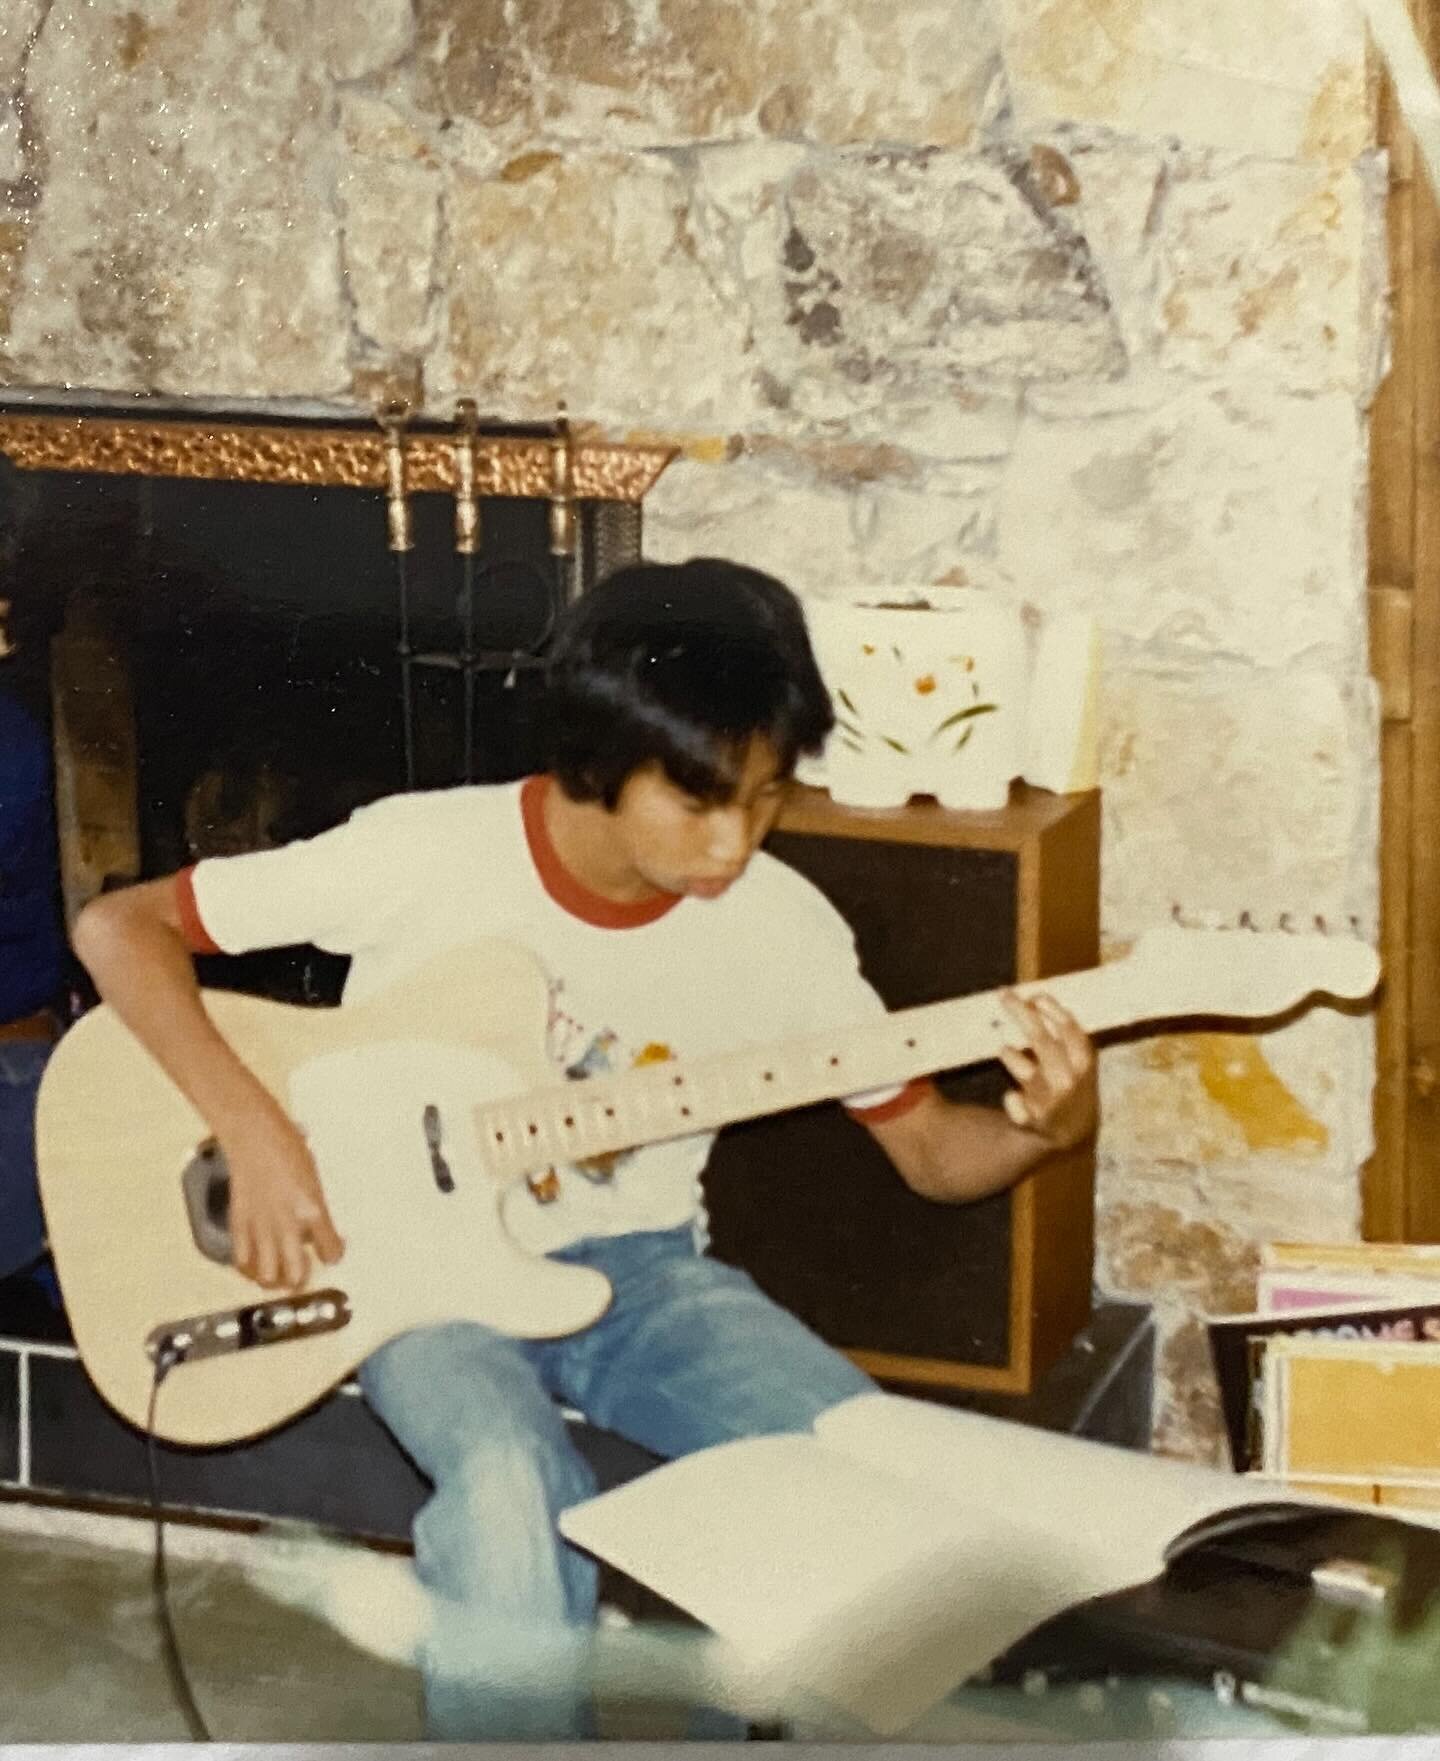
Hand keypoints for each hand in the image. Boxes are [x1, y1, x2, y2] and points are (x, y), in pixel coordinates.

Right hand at [221, 1101, 344, 1289]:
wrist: (254, 1136)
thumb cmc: (287, 1148)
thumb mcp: (314, 1180)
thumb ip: (315, 1209)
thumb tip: (314, 1231)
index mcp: (313, 1210)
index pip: (331, 1251)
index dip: (333, 1255)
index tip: (331, 1254)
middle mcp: (287, 1224)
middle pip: (296, 1273)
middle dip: (302, 1280)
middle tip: (303, 1276)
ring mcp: (261, 1226)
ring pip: (266, 1275)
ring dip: (274, 1280)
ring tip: (278, 1277)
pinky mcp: (239, 1223)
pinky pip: (242, 1259)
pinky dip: (248, 1268)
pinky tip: (254, 1266)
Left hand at [996, 990, 1096, 1151]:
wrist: (1074, 1137)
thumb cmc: (1073, 1090)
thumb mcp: (1079, 1064)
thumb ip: (1063, 1037)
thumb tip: (1036, 1000)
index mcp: (1084, 1064)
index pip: (1071, 1031)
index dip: (1053, 1012)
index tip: (1035, 995)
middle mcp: (1070, 1081)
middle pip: (1042, 1041)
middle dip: (1022, 1014)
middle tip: (1003, 994)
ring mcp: (1052, 1102)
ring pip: (1027, 1073)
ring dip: (1012, 1058)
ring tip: (1004, 1050)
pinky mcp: (1034, 1123)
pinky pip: (1016, 1106)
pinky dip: (1013, 1101)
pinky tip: (1011, 1097)